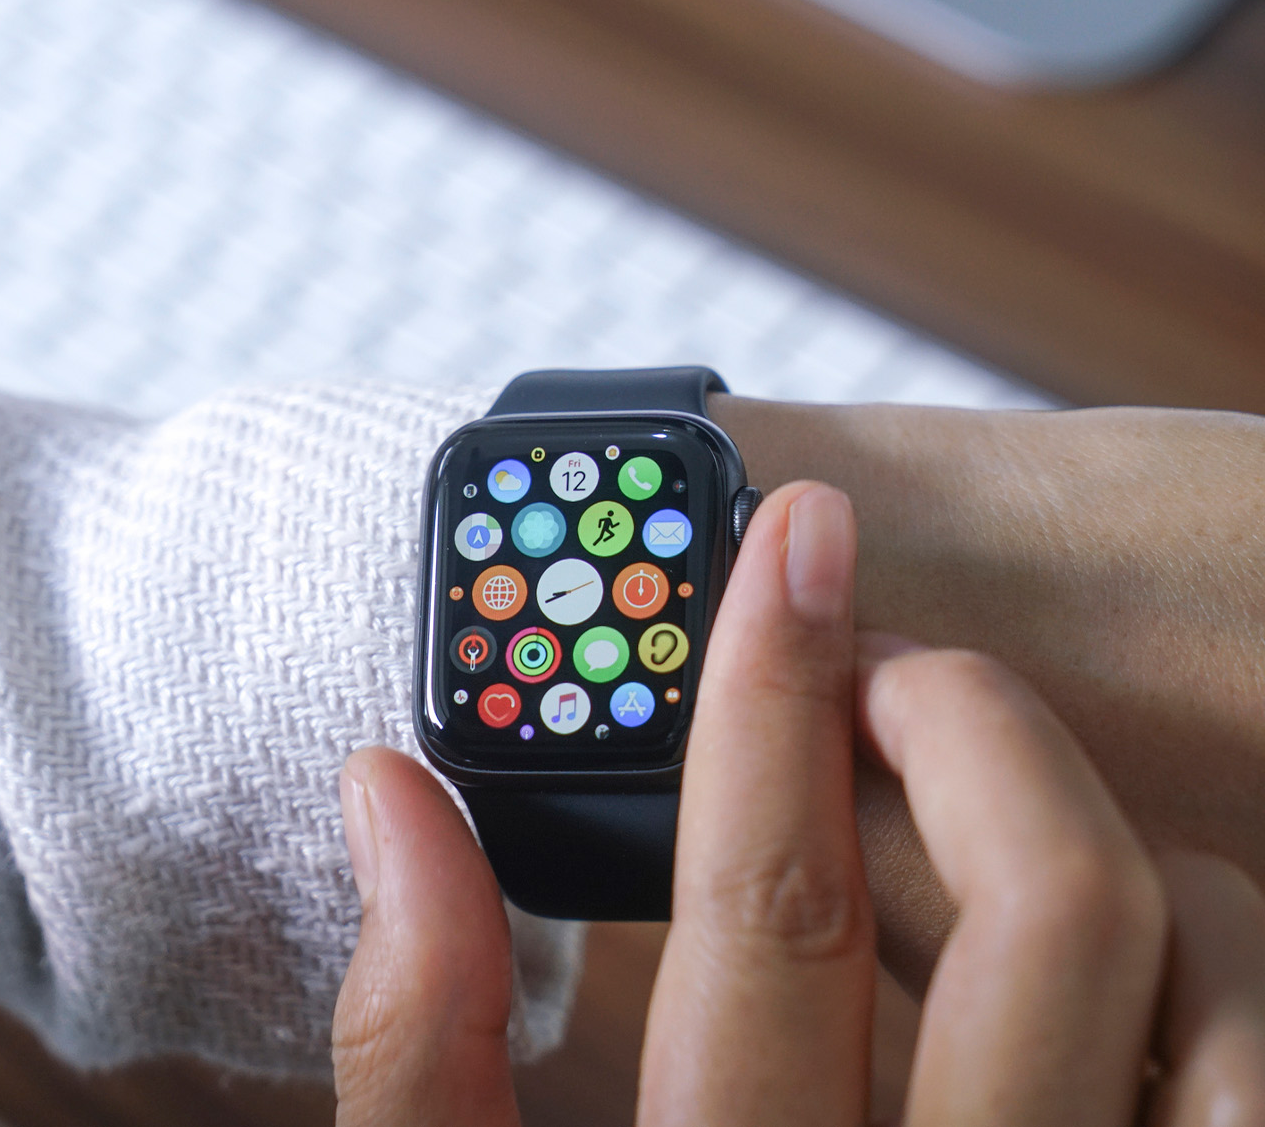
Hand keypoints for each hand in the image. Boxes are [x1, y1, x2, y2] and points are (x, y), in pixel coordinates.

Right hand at [333, 483, 1264, 1124]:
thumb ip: (413, 1035)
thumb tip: (391, 792)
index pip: (776, 912)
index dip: (770, 693)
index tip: (785, 535)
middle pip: (1058, 903)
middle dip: (965, 716)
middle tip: (875, 670)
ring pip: (1231, 972)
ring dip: (1112, 829)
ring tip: (978, 815)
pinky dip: (1215, 954)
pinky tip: (1091, 958)